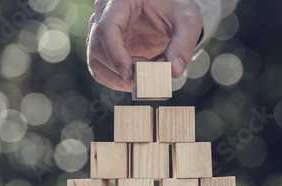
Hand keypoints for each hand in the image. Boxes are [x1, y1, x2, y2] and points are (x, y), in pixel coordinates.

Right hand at [87, 0, 202, 91]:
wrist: (171, 9)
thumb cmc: (176, 9)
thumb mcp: (187, 22)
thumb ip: (183, 45)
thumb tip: (173, 72)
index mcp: (121, 1)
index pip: (107, 29)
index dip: (116, 55)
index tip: (131, 75)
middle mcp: (105, 14)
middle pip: (97, 48)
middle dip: (120, 70)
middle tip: (147, 78)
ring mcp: (103, 31)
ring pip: (95, 61)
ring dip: (116, 79)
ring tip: (143, 81)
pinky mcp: (106, 47)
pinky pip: (101, 68)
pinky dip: (116, 80)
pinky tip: (136, 81)